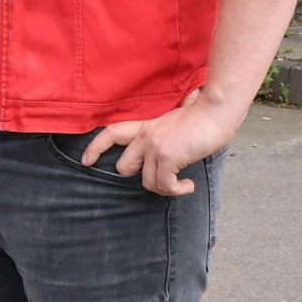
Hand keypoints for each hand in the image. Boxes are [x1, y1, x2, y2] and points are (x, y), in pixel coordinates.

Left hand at [80, 89, 233, 196]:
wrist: (215, 111)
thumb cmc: (201, 117)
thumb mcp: (173, 122)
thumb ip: (162, 134)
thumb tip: (165, 152)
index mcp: (145, 125)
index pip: (111, 133)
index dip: (96, 147)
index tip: (86, 161)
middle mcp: (145, 136)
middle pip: (124, 167)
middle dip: (141, 176)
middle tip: (161, 178)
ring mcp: (154, 146)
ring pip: (146, 182)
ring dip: (164, 188)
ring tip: (180, 183)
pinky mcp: (168, 156)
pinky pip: (165, 185)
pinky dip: (178, 190)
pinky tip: (188, 185)